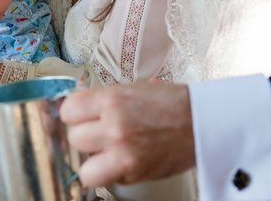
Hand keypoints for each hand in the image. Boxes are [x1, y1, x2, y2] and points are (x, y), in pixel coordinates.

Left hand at [60, 81, 195, 186]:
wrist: (203, 122)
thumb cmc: (173, 104)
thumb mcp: (135, 89)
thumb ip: (105, 100)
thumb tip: (79, 107)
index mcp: (113, 98)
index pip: (68, 110)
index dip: (75, 115)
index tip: (82, 117)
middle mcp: (114, 124)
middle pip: (74, 138)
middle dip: (86, 137)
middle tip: (100, 135)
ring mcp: (122, 151)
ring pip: (83, 167)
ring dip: (94, 162)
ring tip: (108, 154)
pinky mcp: (133, 172)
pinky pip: (104, 180)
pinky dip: (110, 175)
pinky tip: (123, 163)